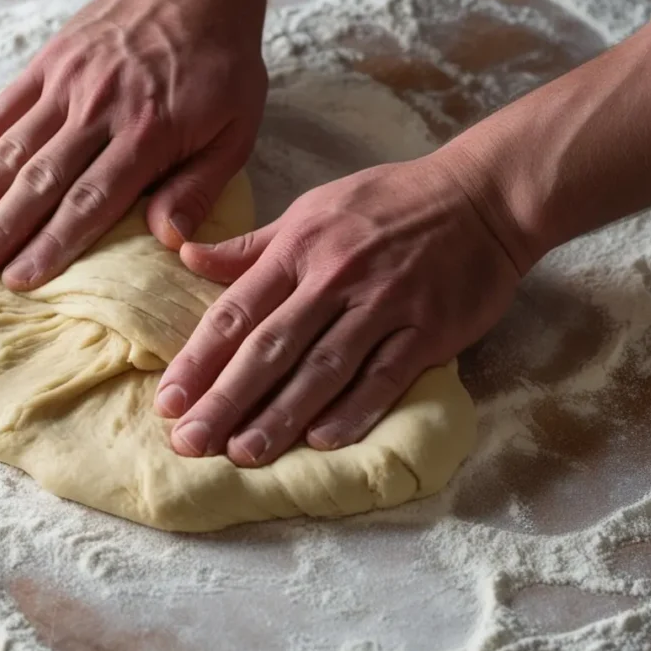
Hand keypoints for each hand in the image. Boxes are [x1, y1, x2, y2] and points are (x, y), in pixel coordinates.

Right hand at [0, 0, 267, 287]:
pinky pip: (4, 105)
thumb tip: (167, 240)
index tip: (19, 280)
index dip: (52, 243)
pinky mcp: (49, 61)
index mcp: (147, 134)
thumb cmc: (220, 68)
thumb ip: (199, 187)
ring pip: (13, 147)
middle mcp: (99, 110)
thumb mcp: (235, 131)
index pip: (90, 201)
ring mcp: (68, 83)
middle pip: (40, 181)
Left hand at [153, 152, 525, 467]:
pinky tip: (321, 442)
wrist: (482, 196)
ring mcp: (383, 304)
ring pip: (322, 368)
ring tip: (243, 453)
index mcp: (300, 247)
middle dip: (225, 398)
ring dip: (280, 415)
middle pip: (270, 347)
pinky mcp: (428, 329)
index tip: (168, 402)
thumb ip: (253, 246)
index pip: (237, 311)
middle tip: (189, 443)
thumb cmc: (389, 202)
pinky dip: (353, 410)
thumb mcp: (313, 208)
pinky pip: (384, 376)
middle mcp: (334, 277)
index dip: (199, 359)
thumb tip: (187, 257)